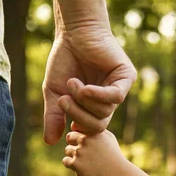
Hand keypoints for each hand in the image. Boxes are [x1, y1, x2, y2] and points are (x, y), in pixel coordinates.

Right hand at [43, 25, 136, 144]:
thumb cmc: (64, 61)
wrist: (73, 33)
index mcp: (95, 108)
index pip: (91, 130)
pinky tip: (85, 88)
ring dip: (84, 100)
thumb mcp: (54, 93)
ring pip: (105, 112)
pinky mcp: (126, 77)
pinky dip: (98, 95)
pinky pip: (116, 97)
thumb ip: (53, 117)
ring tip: (72, 83)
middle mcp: (109, 102)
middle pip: (99, 125)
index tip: (64, 114)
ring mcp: (119, 90)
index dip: (77, 126)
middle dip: (78, 115)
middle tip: (63, 100)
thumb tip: (49, 142)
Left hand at [62, 129, 125, 175]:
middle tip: (82, 152)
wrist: (116, 174)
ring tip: (84, 162)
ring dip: (73, 156)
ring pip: (68, 150)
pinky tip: (79, 168)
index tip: (84, 144)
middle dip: (74, 144)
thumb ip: (96, 131)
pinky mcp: (76, 164)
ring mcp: (79, 152)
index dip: (78, 137)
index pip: (76, 129)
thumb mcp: (109, 138)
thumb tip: (84, 128)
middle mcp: (84, 140)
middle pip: (69, 138)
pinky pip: (66, 161)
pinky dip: (71, 165)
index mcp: (92, 132)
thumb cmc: (114, 156)